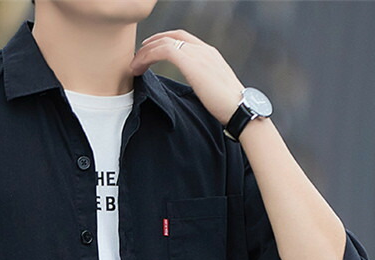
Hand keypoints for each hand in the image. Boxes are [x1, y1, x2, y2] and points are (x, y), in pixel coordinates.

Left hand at [129, 29, 243, 126]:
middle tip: (137, 57)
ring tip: (133, 66)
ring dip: (145, 52)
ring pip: (164, 42)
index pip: (183, 40)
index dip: (164, 43)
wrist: (240, 109)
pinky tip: (138, 68)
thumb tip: (190, 95)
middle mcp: (204, 50)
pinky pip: (163, 51)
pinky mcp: (191, 62)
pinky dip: (147, 57)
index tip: (150, 54)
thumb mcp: (212, 91)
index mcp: (210, 55)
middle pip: (171, 36)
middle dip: (151, 44)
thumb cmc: (228, 108)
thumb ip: (200, 85)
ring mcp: (198, 54)